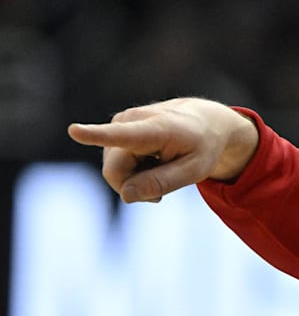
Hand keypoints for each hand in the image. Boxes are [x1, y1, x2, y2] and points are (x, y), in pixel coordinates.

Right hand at [67, 98, 258, 202]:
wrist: (207, 121)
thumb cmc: (203, 146)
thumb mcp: (195, 170)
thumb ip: (162, 183)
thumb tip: (126, 195)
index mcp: (155, 128)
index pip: (122, 135)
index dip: (96, 135)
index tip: (74, 130)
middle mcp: (131, 120)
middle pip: (116, 173)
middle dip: (135, 187)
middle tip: (164, 185)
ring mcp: (120, 122)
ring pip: (114, 171)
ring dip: (137, 178)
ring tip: (161, 165)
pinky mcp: (115, 128)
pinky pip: (115, 165)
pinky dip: (134, 171)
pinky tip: (152, 161)